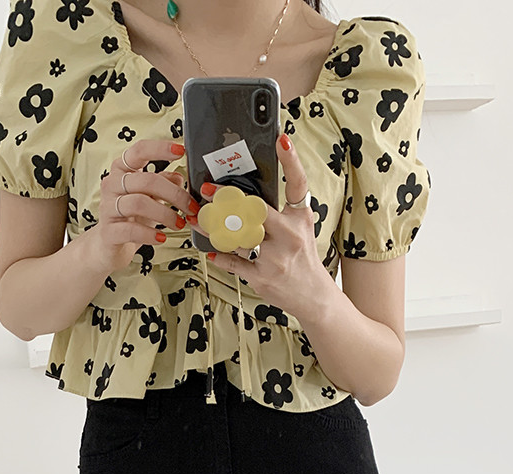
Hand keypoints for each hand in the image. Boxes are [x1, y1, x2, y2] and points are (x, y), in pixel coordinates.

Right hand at [95, 139, 199, 271]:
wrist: (109, 247)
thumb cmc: (131, 218)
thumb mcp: (150, 197)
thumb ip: (163, 184)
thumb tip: (179, 177)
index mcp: (122, 170)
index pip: (139, 151)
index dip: (160, 148)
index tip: (181, 151)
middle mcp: (112, 185)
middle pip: (147, 180)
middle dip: (174, 194)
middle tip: (190, 207)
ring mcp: (108, 208)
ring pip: (139, 203)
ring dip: (166, 214)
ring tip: (179, 223)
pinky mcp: (108, 232)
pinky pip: (132, 230)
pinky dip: (150, 234)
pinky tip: (161, 238)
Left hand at [191, 132, 327, 318]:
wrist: (313, 296)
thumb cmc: (302, 257)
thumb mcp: (300, 228)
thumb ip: (280, 210)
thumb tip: (248, 191)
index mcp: (300, 218)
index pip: (298, 184)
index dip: (291, 160)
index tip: (281, 138)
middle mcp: (290, 235)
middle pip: (256, 209)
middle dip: (229, 199)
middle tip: (207, 189)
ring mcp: (276, 258)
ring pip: (238, 236)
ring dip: (215, 227)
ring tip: (199, 218)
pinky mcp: (262, 277)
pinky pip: (234, 263)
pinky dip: (220, 256)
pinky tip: (210, 249)